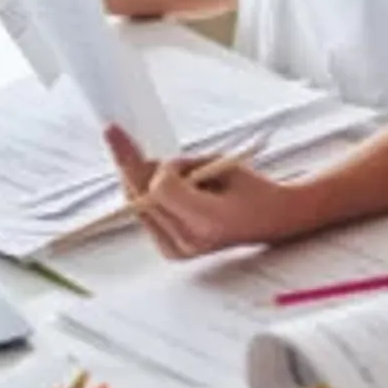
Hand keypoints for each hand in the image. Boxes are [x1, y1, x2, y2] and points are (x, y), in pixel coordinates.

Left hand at [104, 125, 310, 258]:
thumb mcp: (222, 166)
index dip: (166, 168)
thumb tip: (144, 165)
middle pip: (143, 199)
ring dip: (138, 180)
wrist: (270, 220)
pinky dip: (145, 195)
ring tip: (146, 160)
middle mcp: (192, 241)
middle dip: (132, 166)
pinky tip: (149, 180)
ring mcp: (179, 251)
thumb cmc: (252, 191)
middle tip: (116, 135)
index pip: (163, 189)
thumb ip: (183, 168)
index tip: (177, 161)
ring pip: (139, 207)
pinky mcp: (171, 252)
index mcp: (211, 221)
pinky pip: (145, 217)